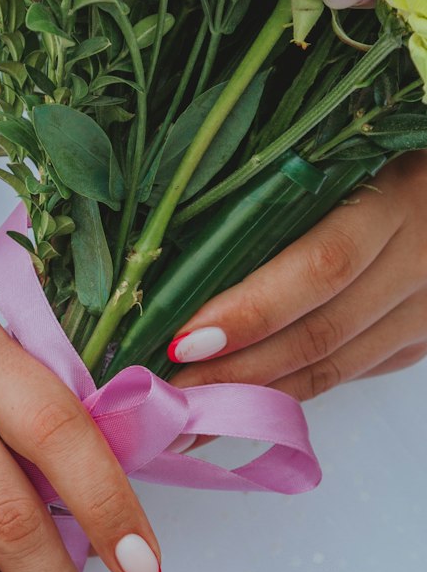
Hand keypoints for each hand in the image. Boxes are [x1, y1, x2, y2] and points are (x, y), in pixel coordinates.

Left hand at [168, 154, 426, 402]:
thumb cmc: (378, 159)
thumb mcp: (342, 157)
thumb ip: (278, 196)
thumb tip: (183, 258)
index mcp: (397, 199)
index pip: (320, 266)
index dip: (250, 310)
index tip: (184, 340)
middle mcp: (420, 260)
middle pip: (320, 332)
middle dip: (236, 371)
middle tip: (170, 394)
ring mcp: (426, 308)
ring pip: (332, 367)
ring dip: (256, 397)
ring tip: (192, 413)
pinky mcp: (421, 338)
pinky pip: (347, 373)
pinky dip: (290, 389)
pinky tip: (241, 403)